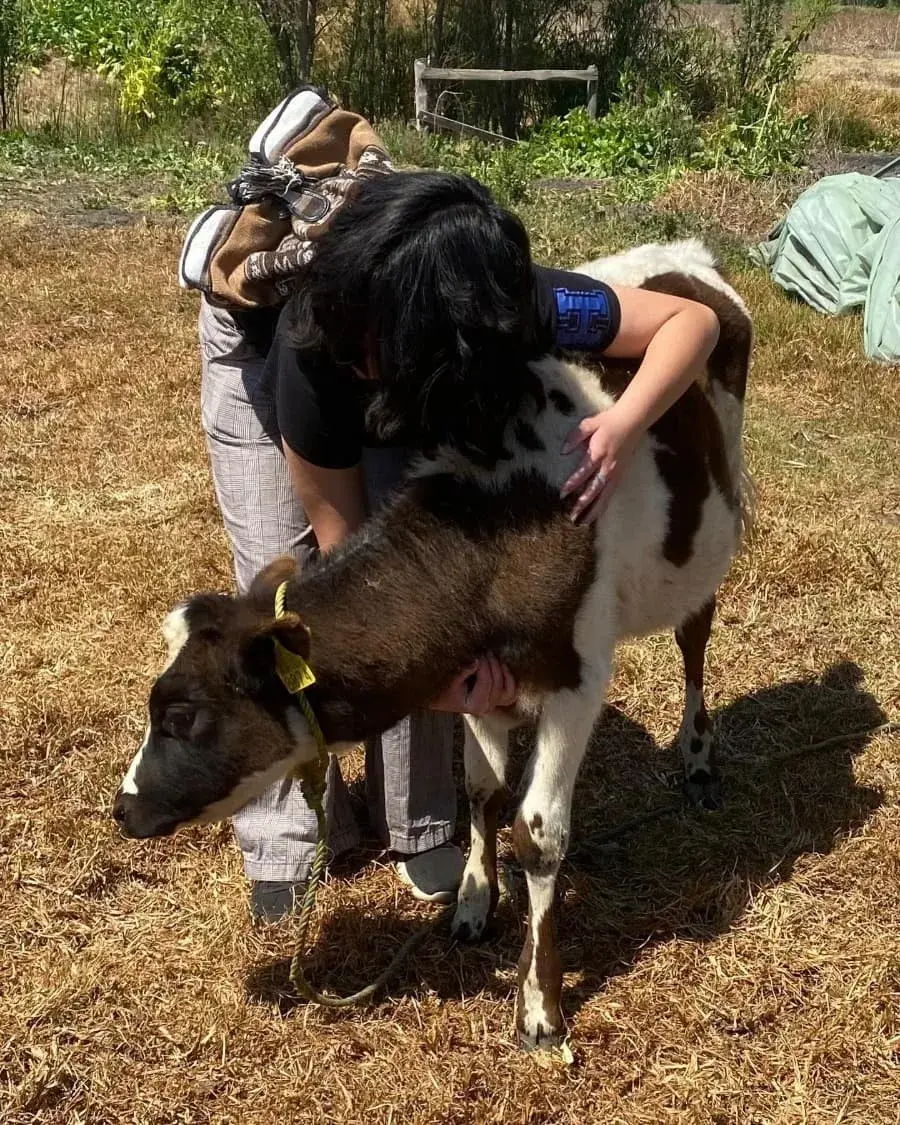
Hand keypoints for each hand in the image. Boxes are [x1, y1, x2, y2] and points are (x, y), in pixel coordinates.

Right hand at [430, 653, 517, 713]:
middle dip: (492, 665)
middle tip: (484, 652)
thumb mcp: (451, 679)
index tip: (477, 653)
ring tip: (493, 658)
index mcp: (476, 705)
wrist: (441, 698)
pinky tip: (503, 667)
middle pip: (497, 684)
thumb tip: (477, 660)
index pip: (486, 681)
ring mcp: (493, 704)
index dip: (484, 665)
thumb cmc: (443, 689)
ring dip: (503, 672)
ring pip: (508, 689)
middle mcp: (487, 707)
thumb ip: (464, 671)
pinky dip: (510, 680)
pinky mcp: (496, 699)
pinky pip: (511, 693)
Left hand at [561, 406, 640, 523]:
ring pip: (605, 496)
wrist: (632, 421)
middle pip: (595, 489)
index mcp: (599, 452)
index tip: (562, 494)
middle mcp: (608, 466)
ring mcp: (615, 472)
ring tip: (583, 522)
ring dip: (594, 510)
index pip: (584, 472)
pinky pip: (611, 494)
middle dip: (583, 504)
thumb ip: (575, 437)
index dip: (573, 483)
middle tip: (572, 516)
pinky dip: (603, 505)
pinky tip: (596, 514)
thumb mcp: (589, 424)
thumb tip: (563, 451)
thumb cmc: (608, 422)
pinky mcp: (620, 475)